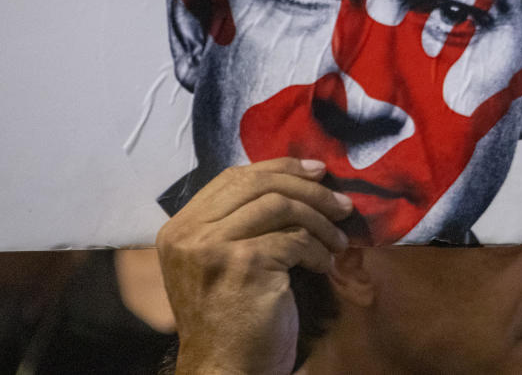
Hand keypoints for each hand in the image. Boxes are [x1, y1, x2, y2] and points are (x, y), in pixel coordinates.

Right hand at [156, 157, 351, 374]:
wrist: (226, 370)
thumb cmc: (232, 317)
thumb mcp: (223, 260)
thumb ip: (240, 221)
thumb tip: (298, 179)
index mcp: (180, 227)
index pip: (233, 177)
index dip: (279, 168)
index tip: (316, 172)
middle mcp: (189, 233)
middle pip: (258, 185)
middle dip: (309, 189)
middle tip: (342, 203)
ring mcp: (213, 247)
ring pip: (280, 206)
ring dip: (320, 220)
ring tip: (339, 239)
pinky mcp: (244, 263)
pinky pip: (294, 239)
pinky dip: (318, 250)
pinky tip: (324, 265)